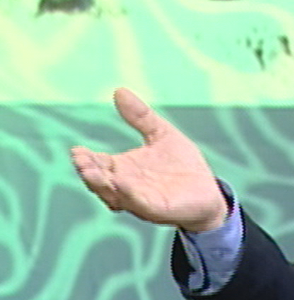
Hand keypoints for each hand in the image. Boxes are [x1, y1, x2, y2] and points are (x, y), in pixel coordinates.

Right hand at [70, 88, 226, 231]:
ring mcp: (140, 200)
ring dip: (103, 185)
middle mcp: (126, 186)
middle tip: (81, 161)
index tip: (77, 150)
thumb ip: (142, 117)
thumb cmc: (183, 165)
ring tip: (93, 173)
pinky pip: (140, 204)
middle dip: (89, 172)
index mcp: (123, 168)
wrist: (209, 192)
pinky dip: (130, 195)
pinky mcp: (157, 210)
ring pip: (115, 195)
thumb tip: (119, 90)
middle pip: (100, 180)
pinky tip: (124, 184)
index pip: (98, 163)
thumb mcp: (163, 135)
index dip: (86, 159)